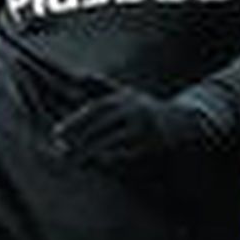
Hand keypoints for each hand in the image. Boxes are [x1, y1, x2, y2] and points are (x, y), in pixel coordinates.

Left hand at [53, 88, 220, 168]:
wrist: (183, 119)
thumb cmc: (145, 108)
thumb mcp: (125, 93)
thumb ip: (101, 86)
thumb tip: (77, 76)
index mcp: (123, 98)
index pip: (94, 110)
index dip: (75, 121)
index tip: (56, 133)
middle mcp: (133, 111)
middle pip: (101, 126)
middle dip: (79, 139)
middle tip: (60, 151)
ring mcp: (143, 128)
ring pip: (112, 142)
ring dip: (91, 152)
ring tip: (73, 160)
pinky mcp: (151, 143)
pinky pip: (126, 153)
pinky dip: (110, 158)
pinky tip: (96, 162)